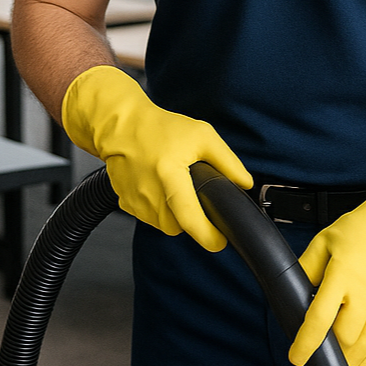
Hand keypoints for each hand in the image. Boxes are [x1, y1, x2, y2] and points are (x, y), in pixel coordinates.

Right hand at [61, 65, 252, 250]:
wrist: (120, 125)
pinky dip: (157, 209)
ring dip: (173, 214)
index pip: (191, 220)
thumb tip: (244, 183)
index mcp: (170, 176)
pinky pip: (149, 217)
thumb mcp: (202, 135)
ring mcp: (135, 201)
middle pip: (179, 227)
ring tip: (173, 186)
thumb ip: (227, 161)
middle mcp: (149, 193)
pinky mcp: (125, 203)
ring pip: (163, 225)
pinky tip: (157, 187)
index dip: (209, 237)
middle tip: (192, 194)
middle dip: (190, 217)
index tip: (220, 240)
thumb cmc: (159, 128)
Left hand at [290, 132, 365, 365]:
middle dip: (329, 349)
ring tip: (335, 362)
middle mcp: (365, 294)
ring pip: (364, 345)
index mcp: (342, 275)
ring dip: (348, 359)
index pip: (320, 318)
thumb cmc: (358, 229)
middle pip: (345, 337)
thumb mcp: (324, 240)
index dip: (306, 342)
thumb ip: (307, 267)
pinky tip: (358, 365)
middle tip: (317, 352)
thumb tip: (293, 290)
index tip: (296, 357)